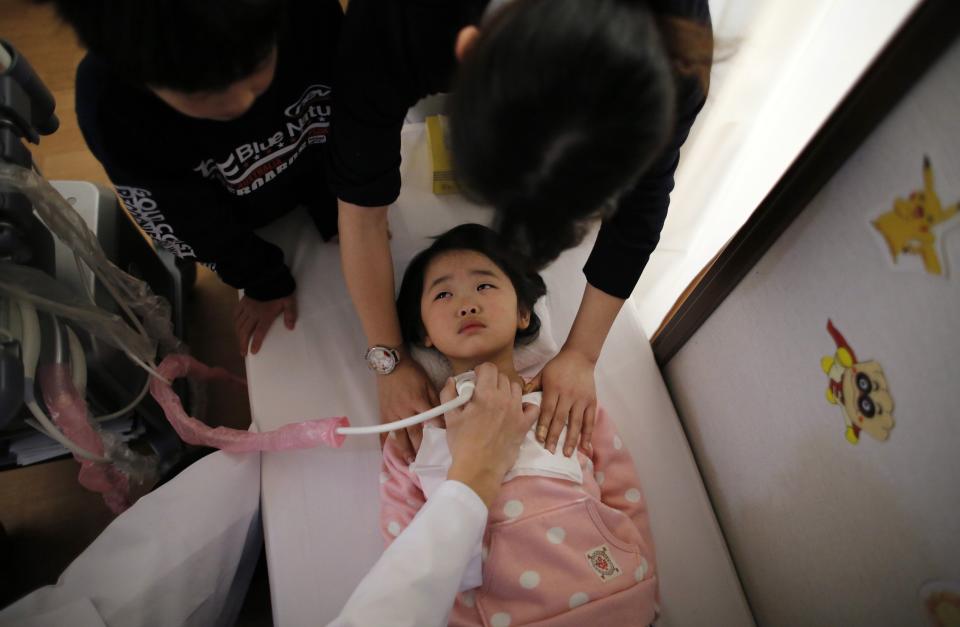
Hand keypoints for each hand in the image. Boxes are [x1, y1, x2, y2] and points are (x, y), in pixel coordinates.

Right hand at [235, 293, 296, 355]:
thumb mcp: (288, 301)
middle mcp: (253, 313)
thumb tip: (290, 327)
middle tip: (243, 352)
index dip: (255, 343)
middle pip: (246, 331)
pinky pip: (236, 313)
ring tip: (239, 342)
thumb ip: (290, 314)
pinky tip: (236, 326)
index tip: (252, 352)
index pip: (259, 332)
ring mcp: (247, 308)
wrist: (267, 276)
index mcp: (265, 315)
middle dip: (243, 343)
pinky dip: (235, 321)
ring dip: (238, 335)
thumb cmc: (279, 290)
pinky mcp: (243, 302)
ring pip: (239, 324)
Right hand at [377, 359, 439, 462]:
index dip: (440, 430)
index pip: (432, 419)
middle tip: (428, 460)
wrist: (391, 365)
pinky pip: (384, 432)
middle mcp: (406, 411)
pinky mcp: (383, 415)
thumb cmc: (412, 373)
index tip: (446, 441)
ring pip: (400, 437)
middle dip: (422, 447)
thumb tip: (445, 412)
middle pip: (415, 433)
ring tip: (410, 461)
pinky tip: (387, 454)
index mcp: (419, 402)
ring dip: (406, 450)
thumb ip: (436, 399)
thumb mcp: (428, 383)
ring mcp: (393, 414)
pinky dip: (385, 444)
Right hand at [442, 363, 538, 506]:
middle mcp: (504, 399)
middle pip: (502, 377)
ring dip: (507, 390)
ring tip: (498, 401)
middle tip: (484, 393)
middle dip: (492, 381)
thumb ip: (448, 394)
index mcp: (485, 394)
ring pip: (516, 388)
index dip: (481, 371)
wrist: (478, 469)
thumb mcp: (449, 417)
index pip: (489, 368)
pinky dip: (526, 406)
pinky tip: (516, 411)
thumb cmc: (462, 443)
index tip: (476, 379)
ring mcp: (517, 412)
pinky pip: (532, 407)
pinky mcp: (524, 425)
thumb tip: (452, 380)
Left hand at [529, 348, 596, 455]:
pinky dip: (588, 434)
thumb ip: (532, 387)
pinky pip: (589, 420)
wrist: (580, 356)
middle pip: (560, 419)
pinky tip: (585, 447)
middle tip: (549, 451)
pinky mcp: (591, 401)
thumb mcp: (542, 373)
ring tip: (566, 453)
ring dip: (571, 439)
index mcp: (554, 388)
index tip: (539, 439)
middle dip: (554, 436)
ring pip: (576, 422)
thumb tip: (520, 400)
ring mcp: (581, 399)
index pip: (548, 410)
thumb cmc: (557, 366)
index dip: (543, 425)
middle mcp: (568, 395)